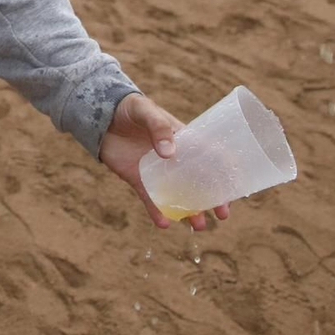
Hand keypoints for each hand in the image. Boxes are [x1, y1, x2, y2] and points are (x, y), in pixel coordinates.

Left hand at [99, 92, 232, 233]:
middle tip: (222, 215)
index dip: (224, 173)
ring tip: (199, 226)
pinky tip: (163, 224)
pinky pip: (150, 199)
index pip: (209, 158)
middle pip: (199, 183)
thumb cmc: (129, 108)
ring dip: (190, 212)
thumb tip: (170, 153)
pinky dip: (156, 212)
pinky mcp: (138, 180)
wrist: (100, 115)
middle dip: (213, 199)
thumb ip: (158, 127)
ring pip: (178, 196)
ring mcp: (157, 172)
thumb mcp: (145, 110)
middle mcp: (174, 160)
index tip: (235, 188)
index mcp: (183, 141)